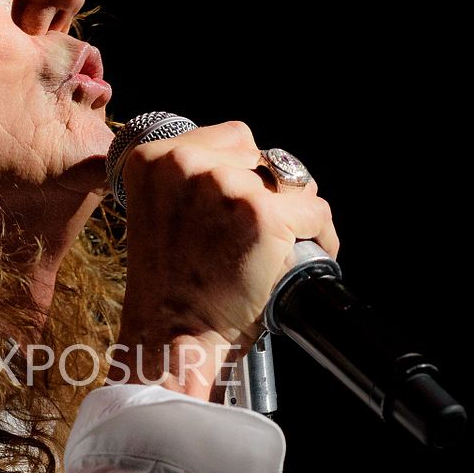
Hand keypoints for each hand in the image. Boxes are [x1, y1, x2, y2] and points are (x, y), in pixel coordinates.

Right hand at [107, 121, 338, 399]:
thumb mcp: (160, 214)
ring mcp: (227, 186)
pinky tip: (308, 251)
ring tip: (280, 243)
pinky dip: (320, 233)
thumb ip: (189, 183)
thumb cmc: (168, 287)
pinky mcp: (264, 214)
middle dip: (267, 189)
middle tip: (257, 230)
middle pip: (261, 155)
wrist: (173, 335)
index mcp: (153, 159)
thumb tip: (250, 165)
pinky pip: (315, 211)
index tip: (244, 201)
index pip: (231, 138)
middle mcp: (187, 164)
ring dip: (294, 209)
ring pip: (291, 182)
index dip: (246, 171)